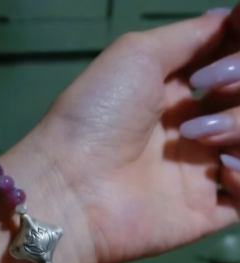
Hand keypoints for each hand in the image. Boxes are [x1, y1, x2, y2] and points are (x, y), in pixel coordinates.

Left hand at [12, 10, 239, 262]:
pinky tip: (222, 170)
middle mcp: (194, 131)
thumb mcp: (138, 54)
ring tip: (202, 138)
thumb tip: (230, 18)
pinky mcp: (202, 213)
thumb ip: (190, 36)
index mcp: (178, 94)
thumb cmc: (95, 117)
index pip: (232, 68)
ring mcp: (199, 174)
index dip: (237, 58)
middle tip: (211, 92)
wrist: (70, 188)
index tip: (221, 56)